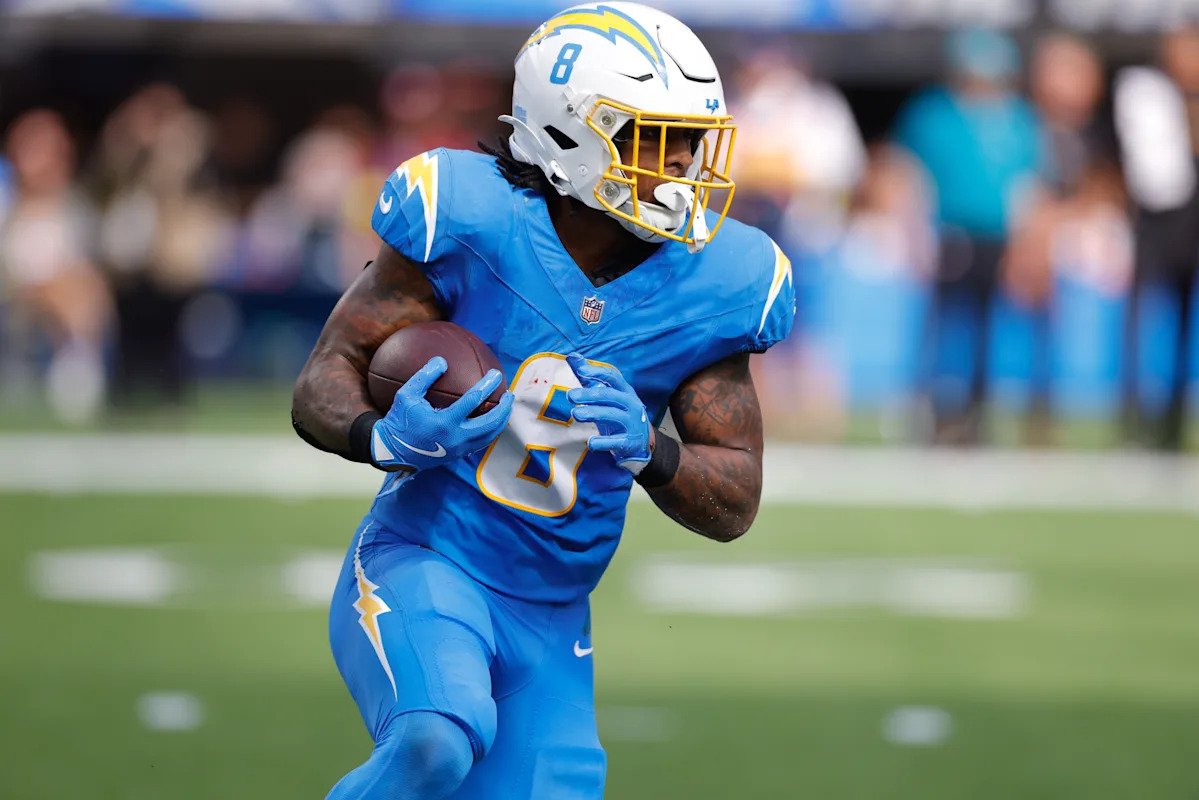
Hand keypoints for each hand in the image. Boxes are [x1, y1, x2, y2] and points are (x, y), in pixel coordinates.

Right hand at [371, 356, 513, 471]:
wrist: (393, 451)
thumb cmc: (399, 420)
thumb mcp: (406, 395)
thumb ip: (424, 377)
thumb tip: (442, 360)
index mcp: (444, 422)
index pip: (473, 401)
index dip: (487, 386)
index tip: (496, 375)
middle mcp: (456, 438)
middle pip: (490, 423)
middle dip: (504, 408)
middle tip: (509, 394)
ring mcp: (459, 449)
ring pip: (489, 436)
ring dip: (501, 421)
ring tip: (505, 407)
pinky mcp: (458, 455)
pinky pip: (481, 443)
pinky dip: (490, 431)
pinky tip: (492, 420)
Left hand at [566, 352, 651, 474]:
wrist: (640, 443)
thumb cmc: (619, 414)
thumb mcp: (606, 396)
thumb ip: (589, 378)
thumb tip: (572, 356)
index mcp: (625, 391)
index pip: (613, 377)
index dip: (597, 372)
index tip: (581, 370)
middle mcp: (631, 404)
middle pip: (610, 396)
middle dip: (589, 395)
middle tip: (570, 396)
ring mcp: (632, 423)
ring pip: (613, 415)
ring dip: (593, 413)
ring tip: (576, 414)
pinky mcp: (630, 441)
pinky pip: (616, 441)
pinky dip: (603, 442)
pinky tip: (590, 442)